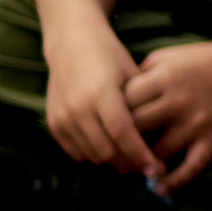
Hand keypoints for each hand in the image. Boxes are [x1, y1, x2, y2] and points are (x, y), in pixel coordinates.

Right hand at [42, 15, 163, 174]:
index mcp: (101, 92)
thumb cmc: (108, 56)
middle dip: (129, 163)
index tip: (157, 168)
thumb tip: (158, 140)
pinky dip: (92, 155)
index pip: (123, 134)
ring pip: (91, 155)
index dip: (141, 155)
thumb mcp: (132, 74)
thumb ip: (143, 106)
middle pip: (107, 151)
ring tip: (128, 156)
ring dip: (112, 161)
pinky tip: (107, 146)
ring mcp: (62, 115)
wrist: (71, 42)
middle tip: (145, 164)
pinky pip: (75, 152)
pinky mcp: (53, 122)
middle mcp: (78, 106)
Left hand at [121, 37, 211, 189]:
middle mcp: (178, 102)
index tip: (103, 118)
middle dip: (120, 138)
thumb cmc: (199, 61)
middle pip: (137, 127)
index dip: (110, 111)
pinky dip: (176, 180)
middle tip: (108, 145)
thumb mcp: (164, 57)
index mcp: (163, 78)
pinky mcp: (211, 137)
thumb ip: (138, 75)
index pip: (124, 100)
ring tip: (127, 165)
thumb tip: (113, 96)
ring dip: (142, 159)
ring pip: (159, 150)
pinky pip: (193, 165)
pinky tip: (159, 189)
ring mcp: (195, 122)